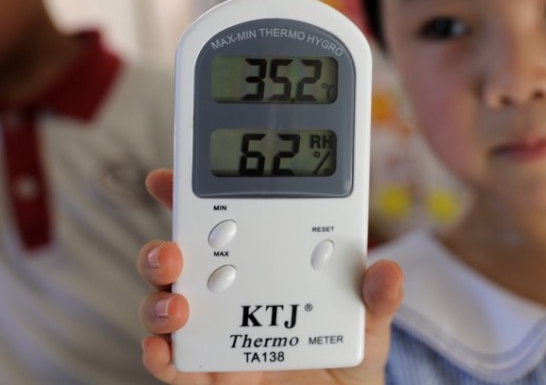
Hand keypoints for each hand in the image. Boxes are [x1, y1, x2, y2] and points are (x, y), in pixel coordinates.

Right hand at [137, 168, 403, 383]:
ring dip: (159, 303)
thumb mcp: (368, 323)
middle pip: (178, 265)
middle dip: (162, 251)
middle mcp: (229, 296)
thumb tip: (387, 271)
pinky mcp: (210, 378)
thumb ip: (375, 298)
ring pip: (166, 310)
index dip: (187, 200)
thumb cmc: (347, 358)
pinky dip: (161, 357)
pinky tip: (163, 349)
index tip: (166, 180)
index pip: (219, 226)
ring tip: (176, 305)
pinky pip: (175, 367)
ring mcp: (216, 336)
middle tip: (172, 251)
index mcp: (262, 267)